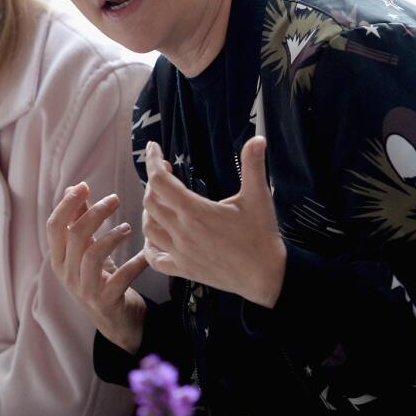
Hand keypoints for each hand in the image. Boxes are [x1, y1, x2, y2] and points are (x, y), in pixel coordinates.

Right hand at [46, 182, 148, 353]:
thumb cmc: (100, 278)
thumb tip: (76, 187)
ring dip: (112, 236)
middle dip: (95, 213)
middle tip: (114, 199)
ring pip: (92, 255)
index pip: (54, 227)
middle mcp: (67, 275)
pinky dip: (135, 263)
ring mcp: (85, 290)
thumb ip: (80, 220)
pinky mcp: (106, 301)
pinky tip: (146, 254)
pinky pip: (121, 277)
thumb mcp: (87, 249)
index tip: (84, 186)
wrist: (115, 321)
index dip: (67, 204)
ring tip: (128, 228)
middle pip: (75, 236)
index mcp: (59, 259)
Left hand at [141, 137, 286, 306]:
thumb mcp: (258, 196)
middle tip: (165, 172)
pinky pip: (155, 259)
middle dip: (152, 182)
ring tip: (160, 199)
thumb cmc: (261, 235)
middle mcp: (182, 232)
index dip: (152, 161)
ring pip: (149, 229)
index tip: (153, 148)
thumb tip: (258, 138)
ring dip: (149, 210)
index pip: (160, 181)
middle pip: (150, 202)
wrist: (266, 276)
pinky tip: (155, 237)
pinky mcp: (184, 270)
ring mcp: (181, 253)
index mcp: (195, 211)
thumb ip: (254, 165)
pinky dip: (149, 246)